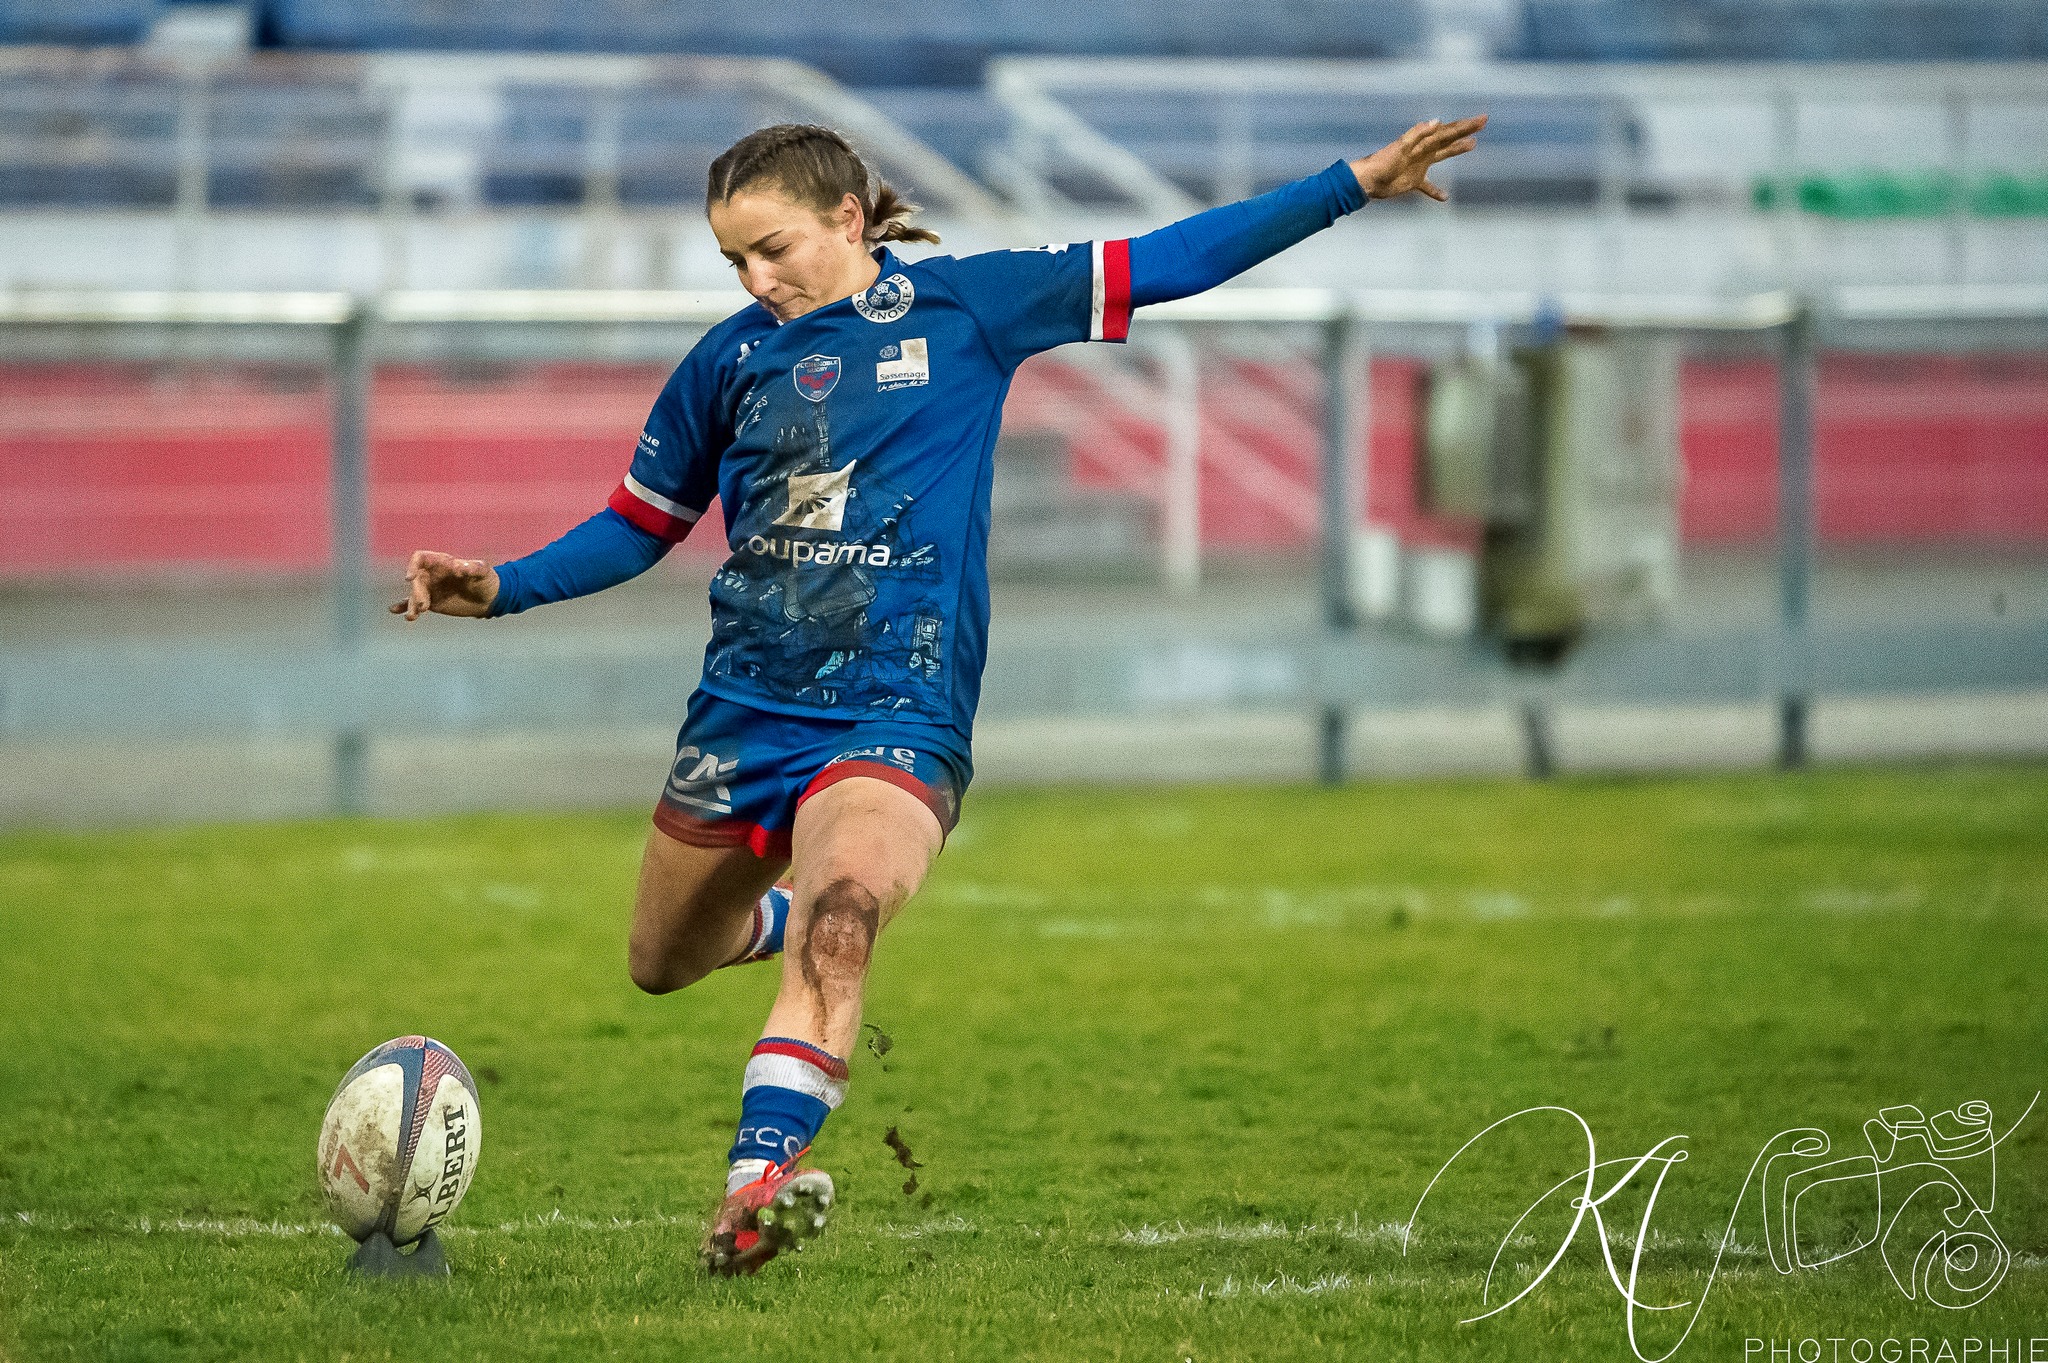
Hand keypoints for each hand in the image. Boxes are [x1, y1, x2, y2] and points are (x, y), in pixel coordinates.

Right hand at [390, 550, 498, 620]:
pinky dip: (404, 606)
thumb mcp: (483, 571)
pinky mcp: (432, 602)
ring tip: (412, 617)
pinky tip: (395, 611)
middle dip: (416, 593)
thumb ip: (473, 567)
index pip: (420, 558)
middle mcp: (432, 574)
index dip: (412, 566)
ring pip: (413, 594)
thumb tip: (458, 567)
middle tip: (424, 606)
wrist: (490, 598)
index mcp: (441, 562)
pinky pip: (414, 603)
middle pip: (416, 580)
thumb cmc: (487, 580)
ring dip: (410, 605)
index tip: (410, 578)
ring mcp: (431, 588)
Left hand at [1350, 114, 1487, 201]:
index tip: (1481, 120)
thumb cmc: (1382, 162)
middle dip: (1465, 131)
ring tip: (1472, 145)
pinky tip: (1445, 197)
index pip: (1448, 131)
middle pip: (1449, 139)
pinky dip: (1436, 191)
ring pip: (1442, 155)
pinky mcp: (1413, 181)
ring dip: (1457, 149)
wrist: (1367, 180)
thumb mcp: (1400, 147)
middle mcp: (1424, 151)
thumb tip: (1436, 121)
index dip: (1465, 125)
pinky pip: (1428, 186)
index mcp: (1423, 142)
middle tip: (1483, 123)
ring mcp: (1420, 165)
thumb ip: (1417, 134)